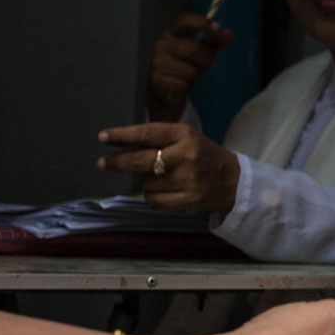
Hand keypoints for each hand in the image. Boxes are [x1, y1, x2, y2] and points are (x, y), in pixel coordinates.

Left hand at [99, 121, 241, 213]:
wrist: (231, 180)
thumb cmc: (201, 154)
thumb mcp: (185, 138)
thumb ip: (159, 139)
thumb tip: (120, 145)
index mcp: (184, 135)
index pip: (148, 134)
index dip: (123, 135)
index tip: (103, 137)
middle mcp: (186, 156)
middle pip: (142, 160)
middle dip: (118, 162)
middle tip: (102, 163)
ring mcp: (188, 180)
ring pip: (147, 183)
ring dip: (146, 181)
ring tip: (161, 178)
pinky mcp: (188, 200)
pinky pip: (154, 200)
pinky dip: (153, 197)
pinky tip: (164, 191)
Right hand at [148, 12, 233, 121]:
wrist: (164, 88)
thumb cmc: (184, 63)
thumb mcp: (202, 51)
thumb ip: (215, 42)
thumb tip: (230, 34)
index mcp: (172, 32)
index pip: (183, 20)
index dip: (200, 22)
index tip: (217, 27)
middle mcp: (162, 43)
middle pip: (193, 48)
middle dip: (207, 59)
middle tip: (210, 65)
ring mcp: (157, 61)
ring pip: (190, 70)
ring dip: (197, 75)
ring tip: (191, 75)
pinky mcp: (156, 78)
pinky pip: (183, 85)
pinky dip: (187, 87)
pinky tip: (181, 84)